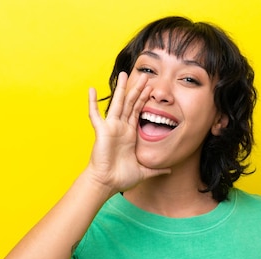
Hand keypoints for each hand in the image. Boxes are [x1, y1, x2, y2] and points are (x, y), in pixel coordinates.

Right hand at [85, 72, 170, 191]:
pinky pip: (95, 114)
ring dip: (121, 89)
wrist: (107, 183)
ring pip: (117, 104)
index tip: (151, 87)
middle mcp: (121, 128)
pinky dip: (92, 102)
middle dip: (137, 89)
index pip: (138, 111)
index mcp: (130, 134)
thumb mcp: (144, 171)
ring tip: (124, 74)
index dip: (144, 99)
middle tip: (145, 76)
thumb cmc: (122, 178)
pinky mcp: (101, 131)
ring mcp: (111, 128)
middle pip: (130, 103)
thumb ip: (156, 169)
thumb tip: (169, 170)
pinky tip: (92, 89)